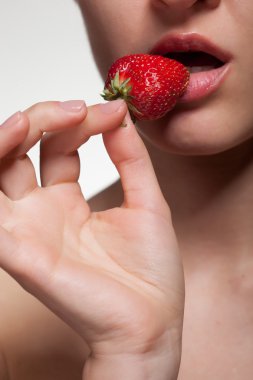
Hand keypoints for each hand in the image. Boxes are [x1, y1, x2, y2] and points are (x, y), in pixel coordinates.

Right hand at [0, 99, 183, 378]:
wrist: (152, 323)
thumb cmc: (150, 272)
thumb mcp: (147, 202)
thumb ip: (131, 158)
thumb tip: (120, 114)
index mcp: (69, 202)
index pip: (60, 148)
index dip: (81, 123)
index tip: (113, 110)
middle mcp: (42, 212)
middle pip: (21, 151)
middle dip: (43, 121)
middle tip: (76, 109)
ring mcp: (28, 230)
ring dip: (8, 138)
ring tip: (32, 120)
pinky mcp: (20, 252)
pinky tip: (5, 145)